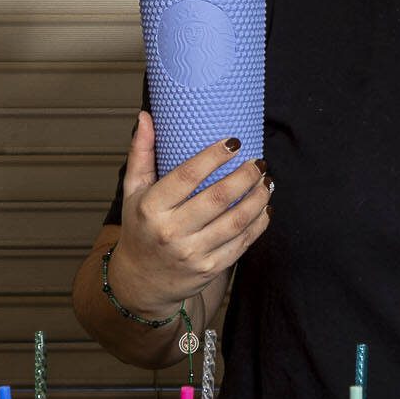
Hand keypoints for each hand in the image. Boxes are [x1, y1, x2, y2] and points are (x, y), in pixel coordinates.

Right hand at [107, 111, 271, 313]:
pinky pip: (242, 243)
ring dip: (258, 197)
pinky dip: (259, 223)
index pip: (187, 176)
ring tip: (267, 181)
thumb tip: (146, 116)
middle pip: (219, 197)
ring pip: (237, 220)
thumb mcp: (132, 192)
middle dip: (246, 176)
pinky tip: (265, 207)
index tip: (234, 142)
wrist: (141, 282)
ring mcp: (193, 253)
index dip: (214, 156)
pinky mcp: (210, 268)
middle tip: (259, 161)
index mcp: (152, 208)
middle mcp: (171, 231)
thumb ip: (141, 154)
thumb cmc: (140, 229)